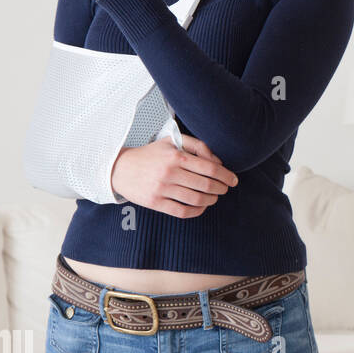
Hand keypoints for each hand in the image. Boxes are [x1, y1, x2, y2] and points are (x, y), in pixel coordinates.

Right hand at [110, 134, 238, 217]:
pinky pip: (182, 211)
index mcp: (176, 156)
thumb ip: (197, 145)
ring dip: (211, 199)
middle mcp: (170, 173)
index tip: (234, 180)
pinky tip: (201, 207)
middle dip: (221, 188)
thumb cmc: (151, 154)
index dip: (226, 176)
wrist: (119, 168)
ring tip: (214, 197)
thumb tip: (218, 161)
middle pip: (206, 185)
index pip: (210, 168)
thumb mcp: (172, 141)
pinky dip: (197, 211)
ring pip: (196, 199)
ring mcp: (162, 189)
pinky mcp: (155, 203)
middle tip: (225, 189)